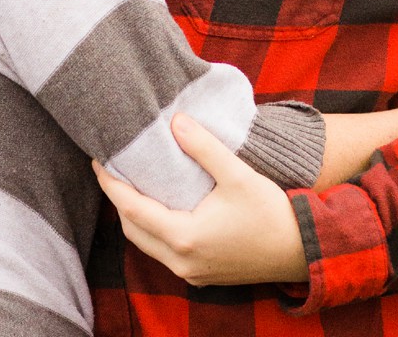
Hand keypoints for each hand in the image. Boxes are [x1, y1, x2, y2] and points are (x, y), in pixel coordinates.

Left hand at [93, 113, 307, 285]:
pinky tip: (162, 210)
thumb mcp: (238, 175)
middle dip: (119, 201)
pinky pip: (164, 252)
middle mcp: (180, 260)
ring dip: (136, 217)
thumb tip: (176, 122)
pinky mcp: (200, 274)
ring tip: (132, 186)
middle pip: (133, 230)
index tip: (98, 161)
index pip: (132, 209)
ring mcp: (190, 271)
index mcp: (184, 236)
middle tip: (113, 171)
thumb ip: (204, 148)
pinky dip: (154, 230)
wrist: (299, 249)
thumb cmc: (270, 212)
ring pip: (147, 244)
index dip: (112, 185)